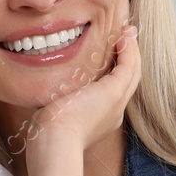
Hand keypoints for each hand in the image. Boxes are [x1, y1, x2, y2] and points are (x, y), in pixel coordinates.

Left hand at [24, 24, 139, 152]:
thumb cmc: (46, 135)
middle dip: (128, 59)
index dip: (113, 71)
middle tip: (127, 37)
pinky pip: (129, 66)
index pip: (111, 92)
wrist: (54, 143)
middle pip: (127, 82)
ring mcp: (116, 104)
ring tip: (128, 32)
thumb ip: (54, 106)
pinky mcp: (113, 93)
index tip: (108, 54)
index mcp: (100, 121)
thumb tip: (43, 101)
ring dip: (132, 50)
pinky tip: (124, 35)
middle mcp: (113, 113)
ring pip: (132, 73)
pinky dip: (129, 50)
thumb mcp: (52, 117)